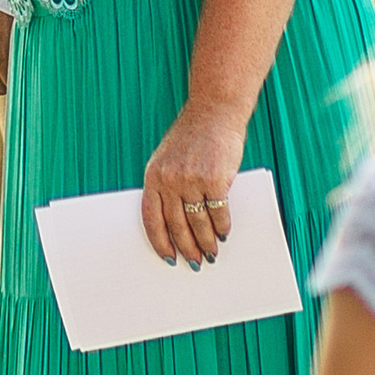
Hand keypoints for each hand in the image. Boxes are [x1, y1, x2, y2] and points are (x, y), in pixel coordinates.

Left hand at [141, 100, 245, 264]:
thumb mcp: (168, 158)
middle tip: (195, 262)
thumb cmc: (192, 136)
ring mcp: (192, 180)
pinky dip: (222, 227)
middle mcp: (169, 180)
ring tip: (211, 253)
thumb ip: (167, 185)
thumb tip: (175, 222)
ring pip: (198, 223)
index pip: (151, 219)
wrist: (214, 112)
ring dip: (206, 242)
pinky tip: (224, 234)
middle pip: (176, 226)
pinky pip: (218, 212)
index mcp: (153, 176)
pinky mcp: (215, 179)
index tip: (168, 257)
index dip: (159, 242)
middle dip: (187, 248)